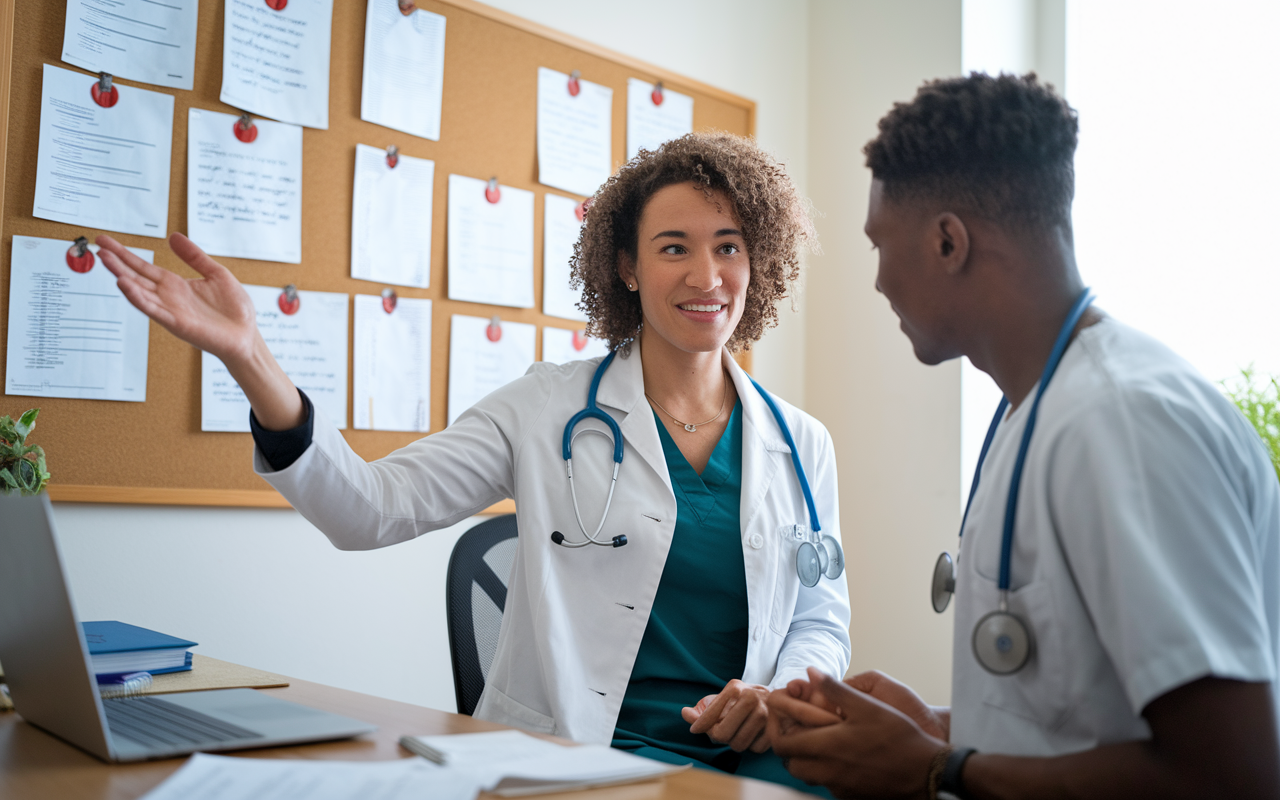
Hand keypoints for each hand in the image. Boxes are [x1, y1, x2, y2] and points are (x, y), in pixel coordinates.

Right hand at [97, 232, 259, 364]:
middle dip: (116, 262)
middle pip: (135, 276)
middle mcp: (168, 298)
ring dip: (122, 276)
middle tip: (97, 246)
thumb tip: (173, 236)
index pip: (143, 266)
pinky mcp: (177, 323)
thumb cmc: (234, 309)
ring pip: (139, 292)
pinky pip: (153, 309)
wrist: (247, 335)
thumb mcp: (216, 273)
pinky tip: (125, 285)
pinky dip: (138, 298)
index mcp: (175, 285)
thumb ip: (194, 256)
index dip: (124, 253)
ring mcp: (170, 311)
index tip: (105, 241)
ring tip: (105, 260)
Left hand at [681, 679, 771, 752]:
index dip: (700, 725)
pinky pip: (754, 749)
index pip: (710, 715)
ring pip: (738, 744)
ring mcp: (766, 713)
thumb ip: (701, 709)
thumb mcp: (720, 699)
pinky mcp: (775, 728)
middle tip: (720, 731)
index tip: (695, 730)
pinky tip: (752, 734)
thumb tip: (684, 713)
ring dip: (734, 742)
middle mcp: (752, 698)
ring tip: (737, 731)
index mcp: (735, 688)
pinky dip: (750, 745)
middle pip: (722, 734)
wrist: (771, 698)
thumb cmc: (739, 700)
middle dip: (718, 736)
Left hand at [769, 668, 945, 799]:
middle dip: (790, 745)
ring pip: (807, 775)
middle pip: (791, 762)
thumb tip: (810, 672)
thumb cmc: (899, 736)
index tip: (784, 717)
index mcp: (827, 746)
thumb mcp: (867, 705)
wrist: (927, 771)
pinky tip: (841, 756)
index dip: (777, 730)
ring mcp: (839, 786)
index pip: (782, 744)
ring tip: (820, 740)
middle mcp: (827, 770)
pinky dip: (825, 771)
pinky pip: (827, 784)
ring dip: (806, 758)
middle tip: (800, 728)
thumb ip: (835, 689)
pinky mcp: (851, 795)